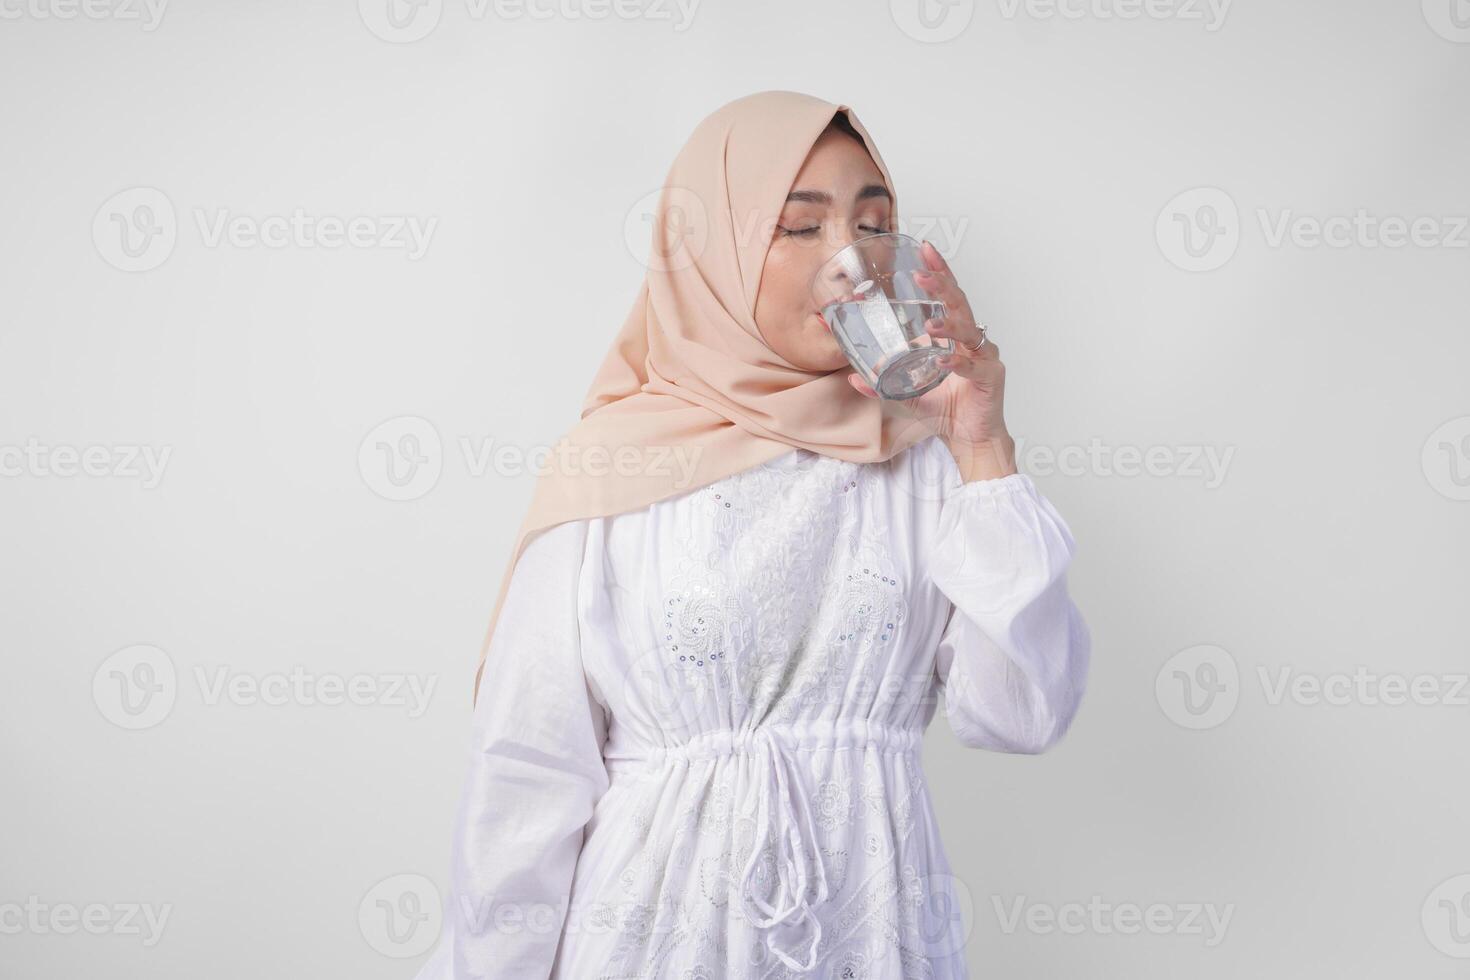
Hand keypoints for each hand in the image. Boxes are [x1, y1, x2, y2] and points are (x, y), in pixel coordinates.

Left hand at [844, 240, 1016, 481]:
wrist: (971, 439)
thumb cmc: (947, 410)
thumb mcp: (908, 395)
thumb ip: (884, 385)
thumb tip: (852, 378)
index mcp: (955, 336)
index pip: (948, 296)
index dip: (939, 272)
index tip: (925, 249)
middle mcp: (972, 341)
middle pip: (960, 304)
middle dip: (942, 285)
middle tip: (923, 273)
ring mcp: (984, 357)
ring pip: (967, 332)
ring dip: (948, 325)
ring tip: (930, 324)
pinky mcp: (990, 378)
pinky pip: (972, 367)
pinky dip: (957, 364)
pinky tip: (944, 361)